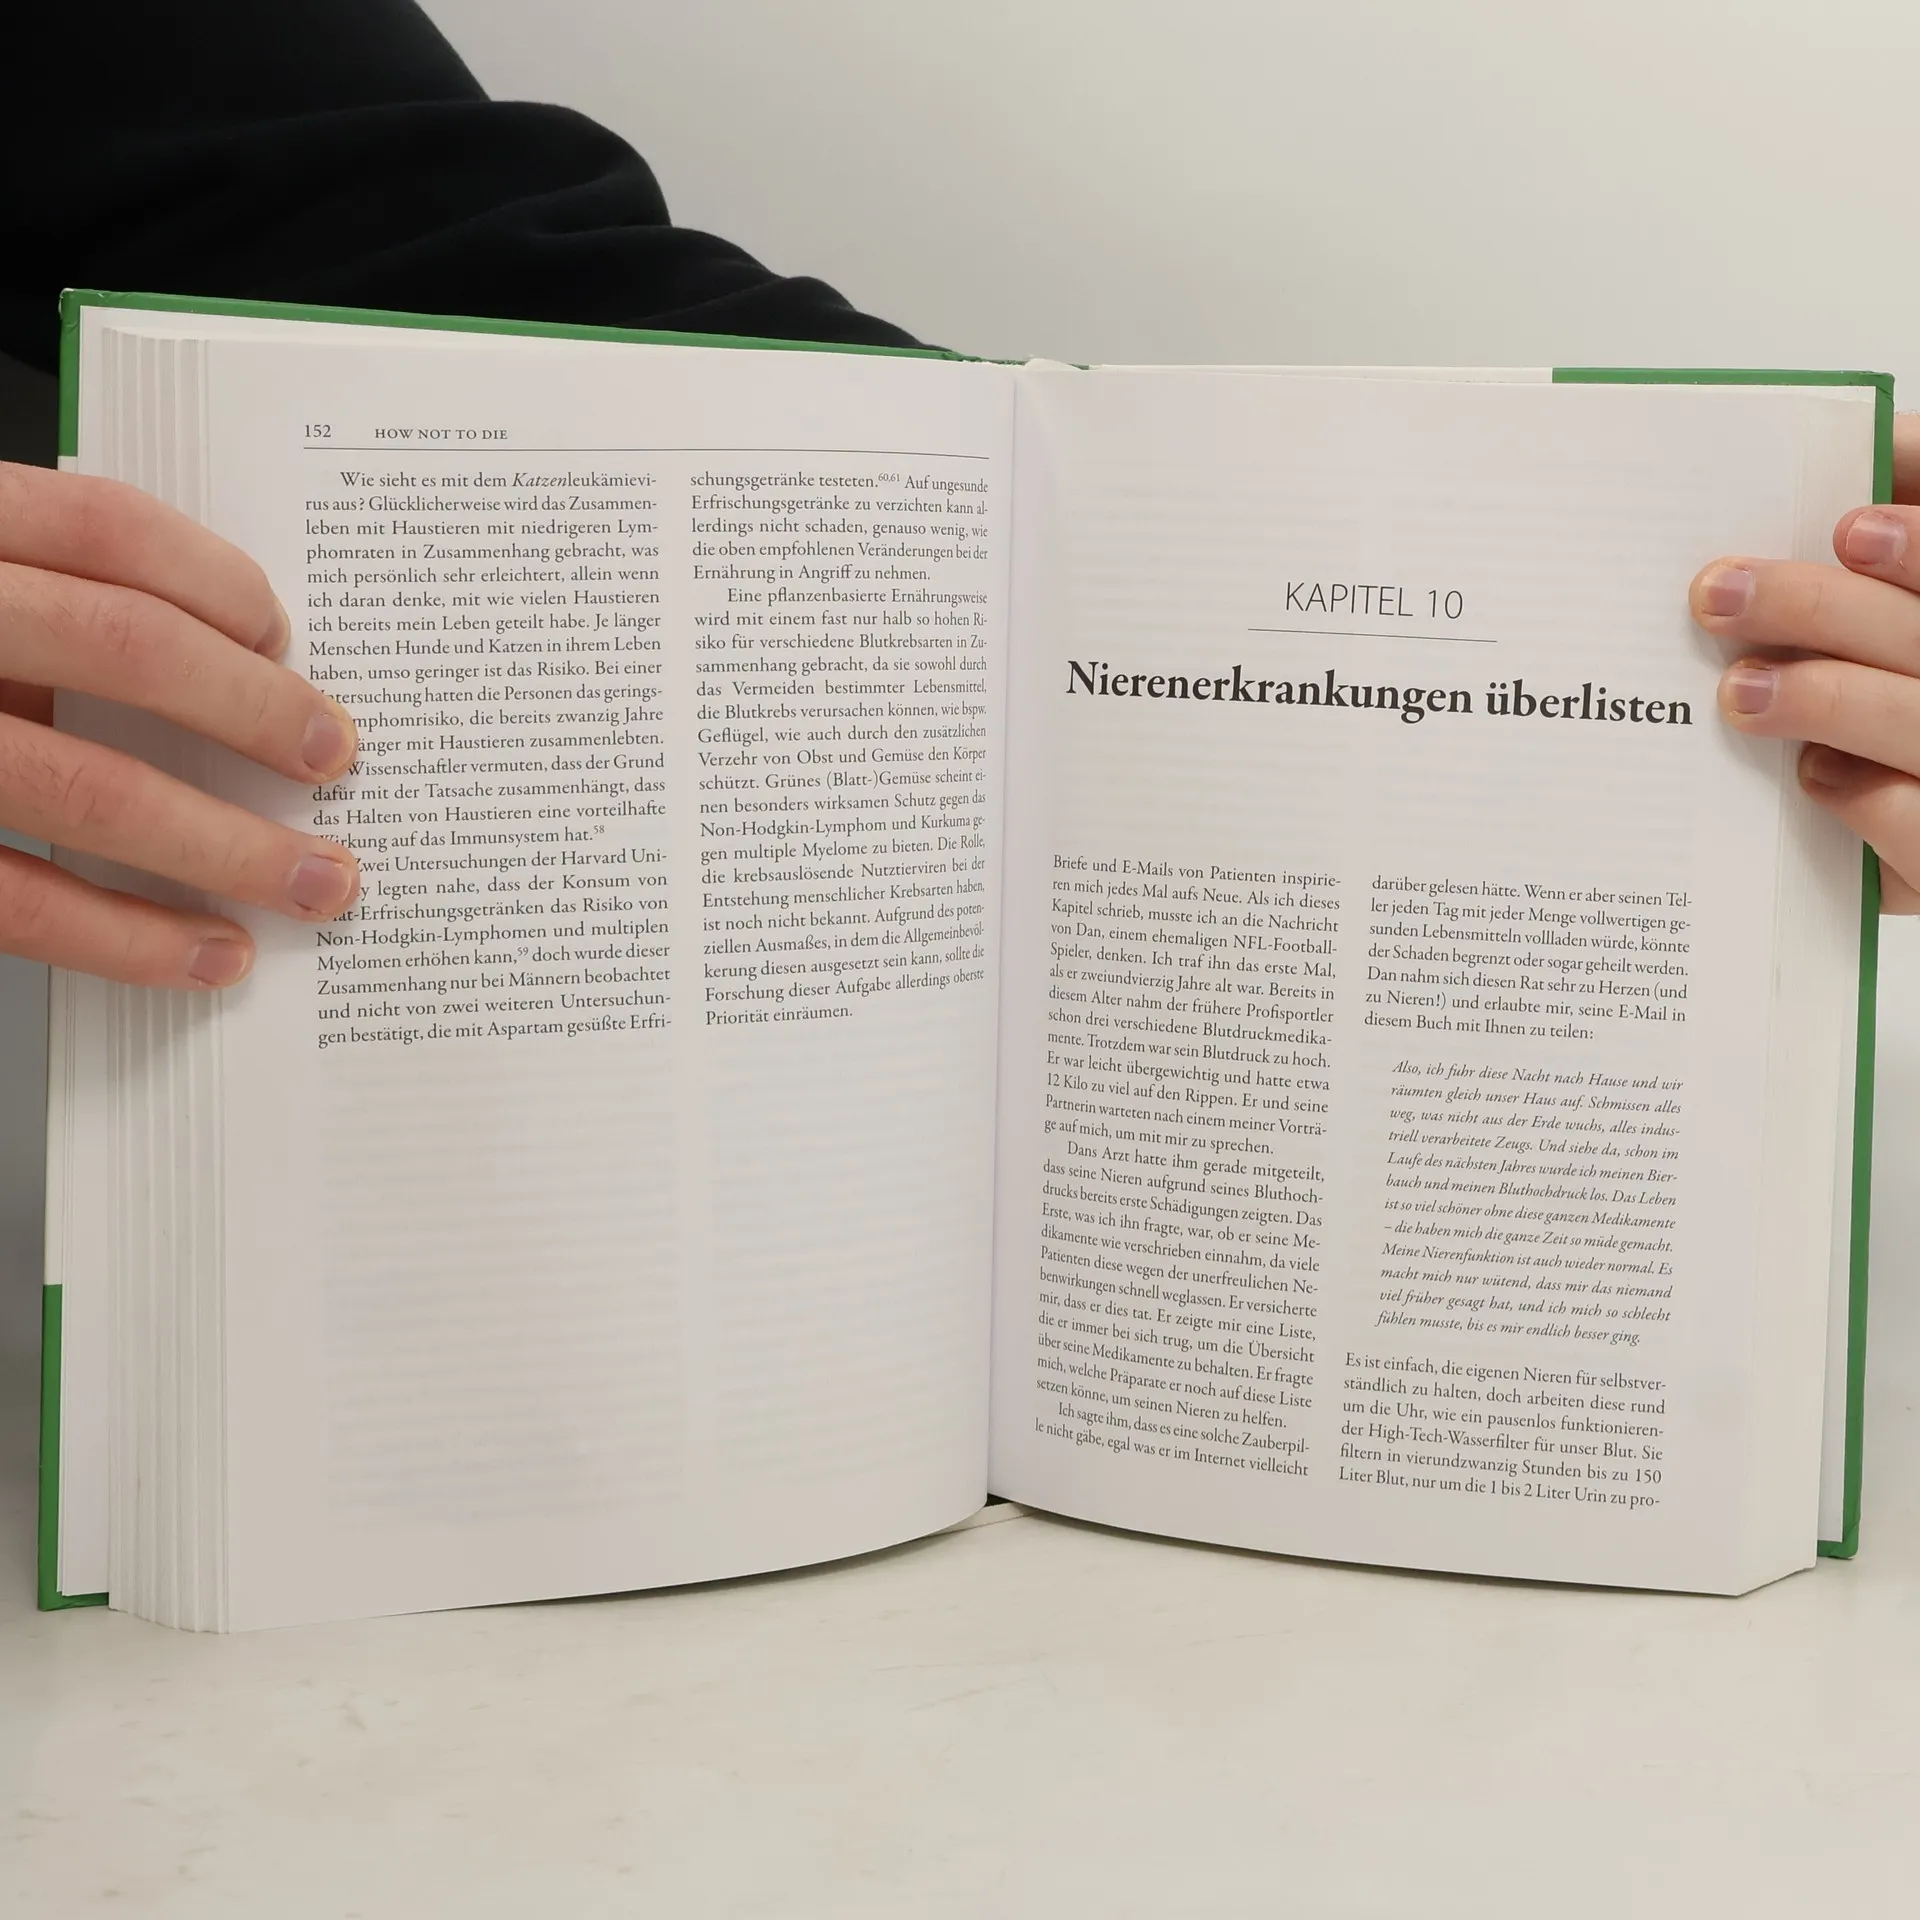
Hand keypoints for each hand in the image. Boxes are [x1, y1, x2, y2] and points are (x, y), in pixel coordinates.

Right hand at [0, 462, 359, 984]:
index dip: (220, 579)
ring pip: (84, 784)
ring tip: (317, 881)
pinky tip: (205, 955)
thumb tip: (225, 669)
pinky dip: (128, 938)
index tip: (290, 639)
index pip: (104, 525)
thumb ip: (38, 603)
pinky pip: (19, 898)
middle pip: (122, 645)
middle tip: (337, 760)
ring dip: (224, 846)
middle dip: (256, 711)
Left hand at [1691, 413, 1919, 911]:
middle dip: (1821, 608)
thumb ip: (1886, 544)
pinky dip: (1863, 798)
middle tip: (1717, 594)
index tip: (1848, 527)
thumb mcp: (1873, 619)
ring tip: (1738, 691)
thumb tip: (1856, 454)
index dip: (1919, 545)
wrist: (1899, 833)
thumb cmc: (1880, 699)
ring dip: (1826, 699)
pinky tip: (1809, 775)